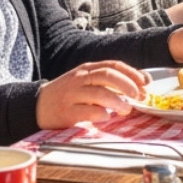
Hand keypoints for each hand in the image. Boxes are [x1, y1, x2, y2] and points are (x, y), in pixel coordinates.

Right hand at [34, 61, 148, 128]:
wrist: (37, 105)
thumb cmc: (68, 94)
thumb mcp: (86, 81)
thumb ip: (108, 82)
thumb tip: (139, 85)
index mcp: (87, 69)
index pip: (113, 65)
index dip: (132, 73)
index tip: (146, 83)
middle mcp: (80, 78)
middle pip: (107, 75)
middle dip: (127, 85)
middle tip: (139, 96)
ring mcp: (72, 94)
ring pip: (98, 93)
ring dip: (116, 101)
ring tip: (127, 109)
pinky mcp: (66, 112)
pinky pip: (85, 111)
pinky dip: (99, 114)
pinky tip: (107, 117)